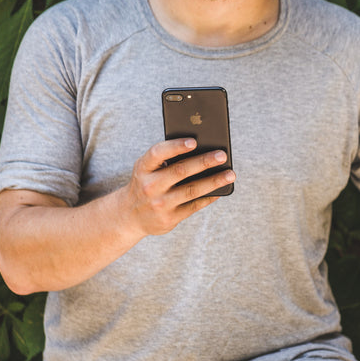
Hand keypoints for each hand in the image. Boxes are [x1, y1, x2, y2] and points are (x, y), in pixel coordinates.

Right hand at [120, 138, 234, 236]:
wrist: (129, 216)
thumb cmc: (146, 184)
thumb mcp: (146, 170)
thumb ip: (165, 161)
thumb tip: (201, 151)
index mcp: (142, 168)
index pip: (158, 153)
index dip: (176, 147)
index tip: (194, 141)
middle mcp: (150, 186)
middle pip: (180, 171)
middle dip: (204, 162)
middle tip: (222, 155)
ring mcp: (160, 204)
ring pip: (191, 190)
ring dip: (214, 181)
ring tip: (230, 174)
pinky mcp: (170, 218)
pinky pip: (194, 206)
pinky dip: (209, 197)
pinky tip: (221, 190)